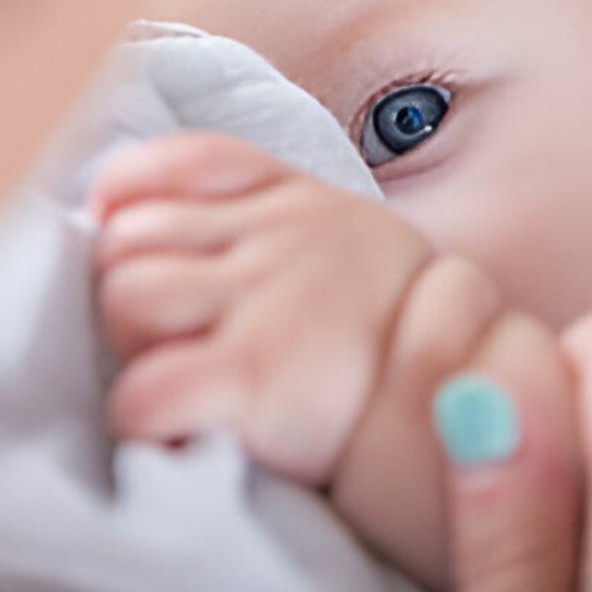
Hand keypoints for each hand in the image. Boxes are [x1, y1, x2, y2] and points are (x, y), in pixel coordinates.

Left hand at [92, 131, 431, 484]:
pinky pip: (146, 390)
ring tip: (181, 375)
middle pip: (133, 234)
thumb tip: (126, 206)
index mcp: (303, 199)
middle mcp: (283, 237)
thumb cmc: (392, 348)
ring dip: (133, 348)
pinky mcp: (258, 375)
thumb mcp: (347, 248)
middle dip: (131, 287)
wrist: (471, 412)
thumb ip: (263, 218)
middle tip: (173, 338)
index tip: (121, 228)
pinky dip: (143, 418)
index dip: (133, 195)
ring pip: (127, 296)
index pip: (188, 161)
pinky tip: (180, 430)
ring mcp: (269, 301)